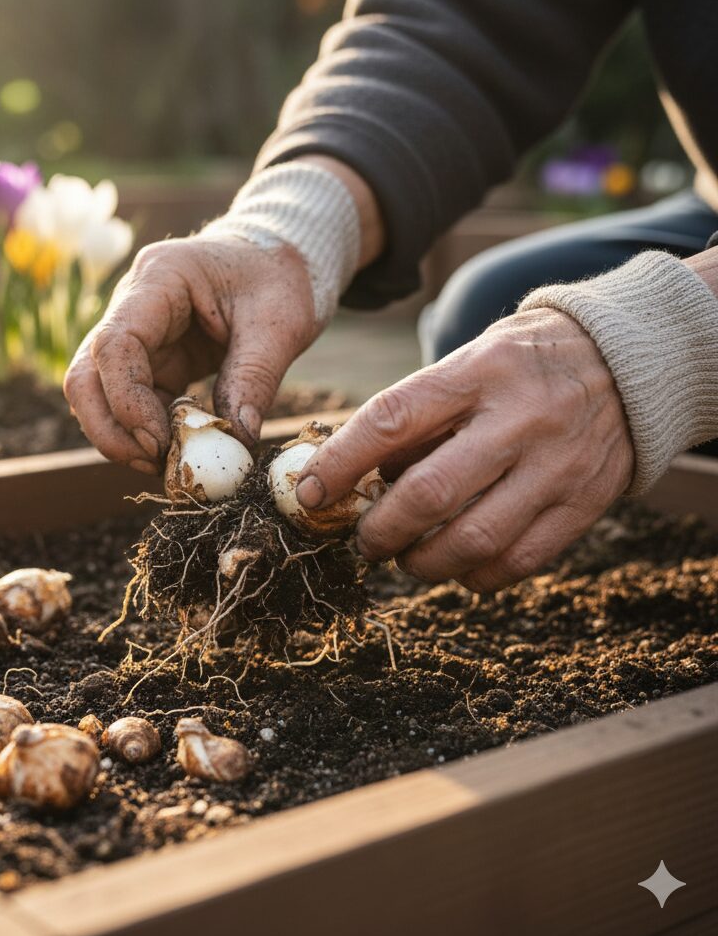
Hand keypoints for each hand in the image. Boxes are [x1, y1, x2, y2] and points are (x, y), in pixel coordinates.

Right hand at [64, 235, 316, 471]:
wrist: (280, 259)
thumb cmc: (281, 277)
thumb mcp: (281, 324)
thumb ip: (256, 377)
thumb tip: (238, 439)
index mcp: (160, 278)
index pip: (115, 343)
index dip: (126, 400)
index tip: (158, 442)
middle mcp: (132, 305)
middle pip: (86, 374)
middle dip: (109, 428)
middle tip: (152, 463)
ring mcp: (138, 335)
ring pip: (99, 394)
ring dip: (123, 436)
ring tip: (167, 463)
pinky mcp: (153, 361)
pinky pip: (131, 403)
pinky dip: (147, 432)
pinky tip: (178, 450)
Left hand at [296, 309, 634, 590]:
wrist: (626, 360)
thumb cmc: (519, 365)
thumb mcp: (465, 364)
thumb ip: (415, 417)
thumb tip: (357, 478)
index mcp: (476, 373)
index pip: (390, 421)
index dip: (340, 463)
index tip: (309, 494)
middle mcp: (517, 419)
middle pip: (429, 494)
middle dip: (378, 530)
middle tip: (362, 540)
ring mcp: (555, 465)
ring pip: (472, 540)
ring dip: (421, 562)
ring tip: (404, 556)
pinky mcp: (583, 504)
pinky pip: (518, 561)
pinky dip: (473, 575)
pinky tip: (455, 565)